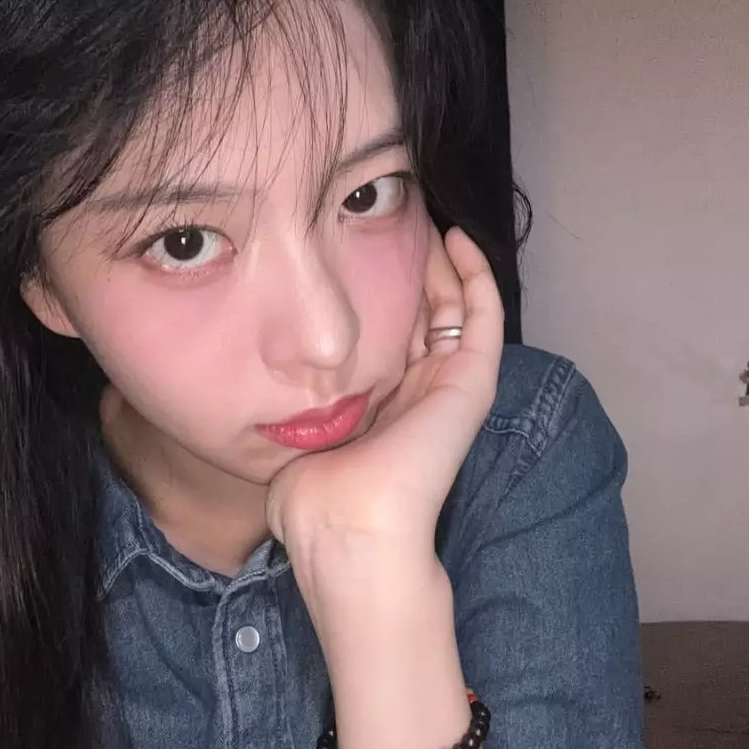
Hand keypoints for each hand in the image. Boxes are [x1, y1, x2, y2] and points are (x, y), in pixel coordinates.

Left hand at [267, 226, 503, 620]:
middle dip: (414, 268)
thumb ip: (294, 417)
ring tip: (428, 219)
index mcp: (385, 408)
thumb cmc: (314, 500)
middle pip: (427, 315)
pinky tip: (455, 239)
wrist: (347, 530)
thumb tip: (264, 402)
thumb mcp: (296, 444)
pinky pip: (485, 317)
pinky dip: (477, 276)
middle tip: (398, 220)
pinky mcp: (472, 384)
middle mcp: (420, 394)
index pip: (393, 337)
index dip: (384, 294)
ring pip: (458, 309)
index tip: (362, 249)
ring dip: (445, 263)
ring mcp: (450, 388)